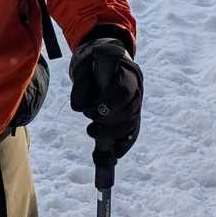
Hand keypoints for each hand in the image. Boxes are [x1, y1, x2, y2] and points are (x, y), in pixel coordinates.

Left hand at [69, 30, 142, 161]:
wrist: (106, 61)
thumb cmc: (95, 62)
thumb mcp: (85, 66)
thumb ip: (81, 84)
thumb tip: (78, 108)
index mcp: (127, 72)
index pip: (124, 90)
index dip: (111, 102)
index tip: (95, 111)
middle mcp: (137, 90)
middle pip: (129, 111)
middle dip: (108, 122)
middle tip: (90, 125)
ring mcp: (136, 105)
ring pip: (130, 124)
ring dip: (112, 135)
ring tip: (92, 132)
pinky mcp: (133, 117)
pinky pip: (132, 134)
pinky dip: (123, 145)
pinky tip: (113, 155)